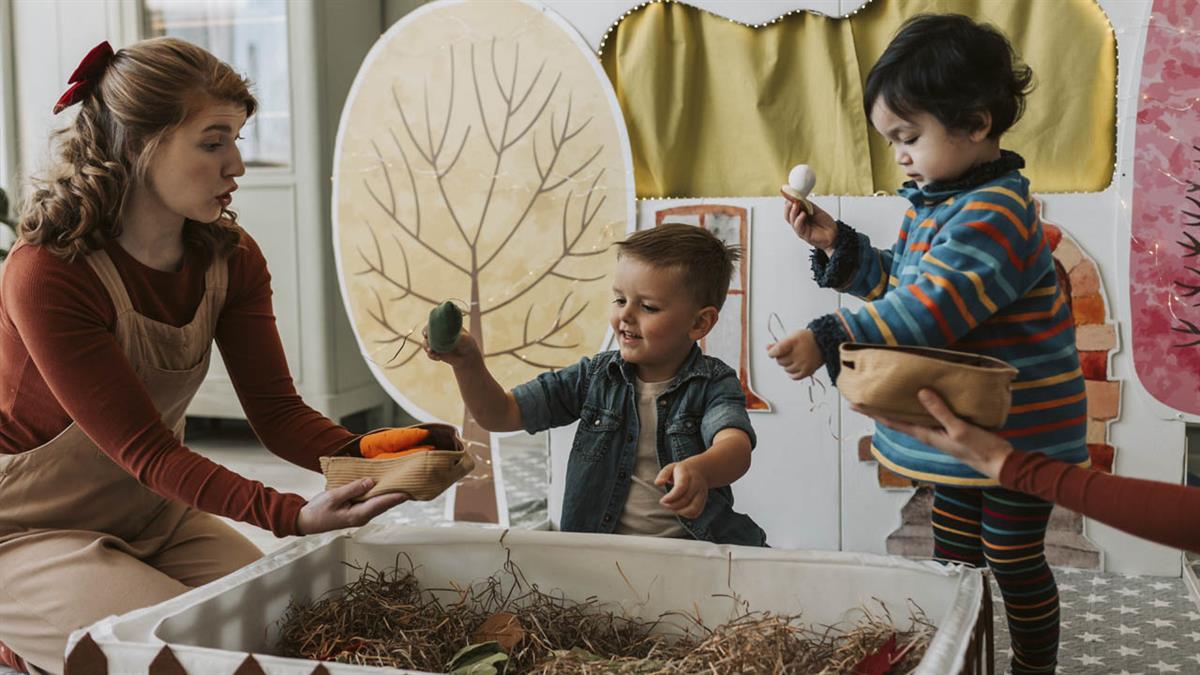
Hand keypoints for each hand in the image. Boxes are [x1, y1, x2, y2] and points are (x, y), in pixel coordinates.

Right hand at [296, 478, 409, 534]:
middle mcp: (363, 517)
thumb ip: (353, 489)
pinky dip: (379, 494)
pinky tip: (383, 486)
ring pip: (379, 503)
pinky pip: (372, 502)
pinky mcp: (356, 511)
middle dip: (397, 494)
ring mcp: (360, 515)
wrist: (306, 521)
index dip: (396, 496)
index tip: (410, 490)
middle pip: (384, 504)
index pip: (382, 503)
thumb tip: (370, 482)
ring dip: (389, 493)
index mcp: (358, 515)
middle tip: (411, 483)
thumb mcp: (334, 496)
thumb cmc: (318, 510)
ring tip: (401, 482)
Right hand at [423, 327, 481, 369]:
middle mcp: (438, 333)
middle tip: (429, 345)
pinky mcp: (435, 352)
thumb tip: (453, 336)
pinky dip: (432, 356)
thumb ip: (459, 336)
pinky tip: (438, 358)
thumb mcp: (465, 339)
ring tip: (432, 353)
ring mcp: (436, 342)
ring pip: (426, 343)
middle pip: (426, 333)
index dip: (428, 327)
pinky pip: (429, 354)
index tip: (426, 333)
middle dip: (426, 338)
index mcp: (445, 326)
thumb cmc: (467, 344)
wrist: (467, 357)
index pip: (433, 323)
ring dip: (427, 348)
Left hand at [655, 459, 708, 518]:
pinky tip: (679, 509)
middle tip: (663, 503)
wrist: (700, 470)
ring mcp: (701, 494)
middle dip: (672, 505)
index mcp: (687, 475)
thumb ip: (663, 474)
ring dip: (679, 511)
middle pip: (685, 500)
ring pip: (692, 509)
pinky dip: (686, 514)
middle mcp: (696, 485)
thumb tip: (657, 483)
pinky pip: (695, 513)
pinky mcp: (703, 501)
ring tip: (671, 506)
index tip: (662, 501)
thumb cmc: (681, 471)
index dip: (671, 497)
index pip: (681, 488)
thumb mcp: (671, 468)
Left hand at [766, 329, 823, 379]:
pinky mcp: (807, 371)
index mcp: (793, 342)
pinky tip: (795, 367)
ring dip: (787, 365)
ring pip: (786, 369)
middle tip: (788, 353)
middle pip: (780, 361)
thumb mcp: (792, 336)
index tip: (771, 353)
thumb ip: (779, 343)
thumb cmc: (807, 339)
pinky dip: (792, 373)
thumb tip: (767, 348)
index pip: (778, 350)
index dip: (772, 352)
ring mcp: (803, 363)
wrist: (824, 344)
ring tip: (794, 358)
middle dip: (781, 358)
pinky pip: (793, 377)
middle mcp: (799, 353)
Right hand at [783, 198, 837, 254]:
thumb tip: (801, 197)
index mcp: (800, 216)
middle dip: (788, 207)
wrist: (834, 234)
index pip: (790, 209)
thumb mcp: (816, 210)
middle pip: (788, 215)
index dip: (789, 202)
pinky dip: (799, 220)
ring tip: (796, 204)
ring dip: (792, 212)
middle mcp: (799, 223)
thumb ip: (807, 205)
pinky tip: (802, 214)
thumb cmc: (825, 224)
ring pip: (791, 221)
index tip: (790, 195)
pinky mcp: (804, 234)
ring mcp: (801, 229)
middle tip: (791, 200)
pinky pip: (798, 227)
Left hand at [854, 389, 1013, 478]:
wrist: (1001, 463)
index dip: (873, 414)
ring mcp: (939, 433)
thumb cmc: (979, 449)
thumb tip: (920, 393)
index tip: (854, 406)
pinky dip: (921, 406)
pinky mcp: (950, 429)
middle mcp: (929, 434)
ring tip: (887, 394)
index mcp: (926, 435)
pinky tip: (922, 397)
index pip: (893, 422)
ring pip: (913, 417)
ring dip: (899, 407)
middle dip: (881, 409)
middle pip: (898, 419)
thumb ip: (940, 411)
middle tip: (864, 396)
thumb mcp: (959, 429)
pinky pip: (929, 415)